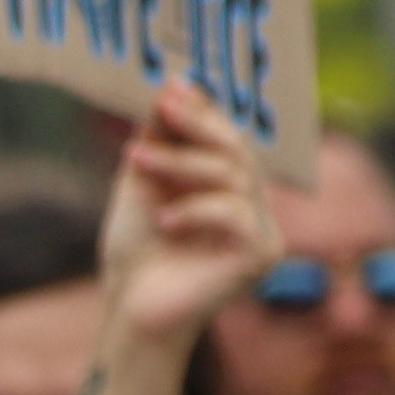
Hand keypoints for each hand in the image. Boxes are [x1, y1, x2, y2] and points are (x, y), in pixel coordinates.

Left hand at [100, 82, 274, 352]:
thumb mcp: (141, 184)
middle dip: (198, 125)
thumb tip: (169, 89)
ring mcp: (264, 232)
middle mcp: (254, 207)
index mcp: (230, 190)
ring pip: (233, 177)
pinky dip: (196, 210)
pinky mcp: (262, 256)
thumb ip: (158, 142)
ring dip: (181, 163)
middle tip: (163, 104)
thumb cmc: (135, 252)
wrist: (131, 309)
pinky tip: (164, 221)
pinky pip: (235, 214)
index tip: (173, 86)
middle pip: (237, 152)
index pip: (227, 140)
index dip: (204, 112)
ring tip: (135, 160)